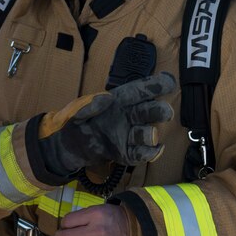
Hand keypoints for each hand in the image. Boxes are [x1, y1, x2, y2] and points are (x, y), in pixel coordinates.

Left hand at [37, 72, 175, 176]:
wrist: (66, 147)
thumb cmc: (71, 122)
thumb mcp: (75, 110)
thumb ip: (89, 104)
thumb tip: (107, 99)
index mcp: (118, 101)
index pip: (139, 91)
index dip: (154, 85)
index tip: (170, 81)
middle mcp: (127, 116)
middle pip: (149, 111)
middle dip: (159, 111)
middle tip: (166, 113)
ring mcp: (128, 135)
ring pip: (147, 133)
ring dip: (150, 134)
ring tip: (149, 135)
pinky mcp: (125, 153)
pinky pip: (141, 153)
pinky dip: (148, 153)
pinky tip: (152, 150)